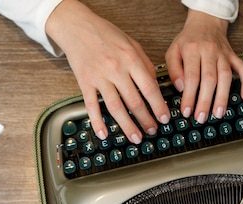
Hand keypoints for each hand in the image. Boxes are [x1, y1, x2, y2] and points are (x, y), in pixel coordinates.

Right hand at [46, 0, 169, 143]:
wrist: (77, 27)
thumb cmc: (105, 34)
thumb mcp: (132, 44)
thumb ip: (145, 64)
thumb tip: (155, 86)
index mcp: (131, 59)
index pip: (149, 88)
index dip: (158, 106)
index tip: (164, 118)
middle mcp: (116, 69)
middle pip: (134, 101)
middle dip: (146, 120)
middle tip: (152, 131)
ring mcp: (99, 78)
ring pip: (116, 108)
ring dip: (127, 126)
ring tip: (135, 137)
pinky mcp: (84, 83)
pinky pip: (92, 106)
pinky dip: (97, 122)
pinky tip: (104, 134)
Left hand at [165, 10, 242, 122]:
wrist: (206, 22)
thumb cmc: (188, 41)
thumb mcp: (173, 51)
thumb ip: (174, 70)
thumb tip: (181, 88)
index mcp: (192, 50)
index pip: (191, 76)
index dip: (189, 96)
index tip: (186, 111)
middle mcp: (210, 52)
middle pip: (209, 79)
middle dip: (205, 101)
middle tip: (201, 118)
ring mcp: (224, 54)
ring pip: (226, 77)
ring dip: (223, 97)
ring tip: (218, 114)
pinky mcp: (234, 56)